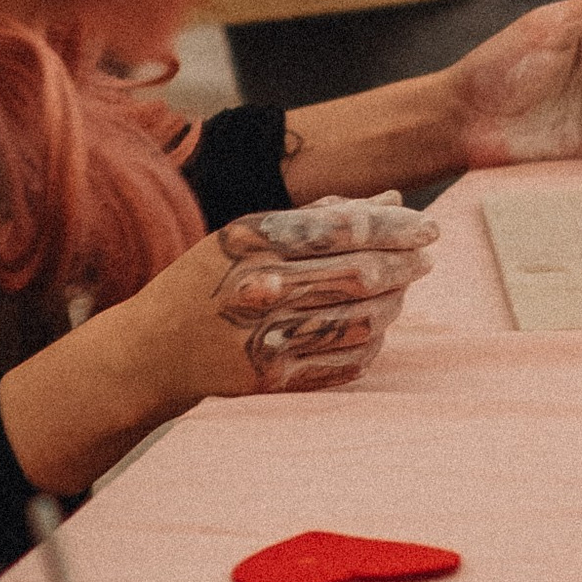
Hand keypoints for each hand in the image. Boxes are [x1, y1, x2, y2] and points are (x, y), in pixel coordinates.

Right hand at [193, 199, 436, 386]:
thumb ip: (319, 217)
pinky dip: (373, 341)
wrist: (153, 350)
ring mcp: (268, 338)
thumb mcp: (247, 234)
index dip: (396, 227)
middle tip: (425, 256)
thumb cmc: (206, 280)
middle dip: (406, 263)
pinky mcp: (275, 379)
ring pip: (363, 320)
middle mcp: (262, 288)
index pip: (344, 229)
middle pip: (361, 275)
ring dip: (395, 302)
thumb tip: (391, 202)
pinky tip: (376, 326)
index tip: (427, 227)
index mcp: (254, 242)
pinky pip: (348, 361)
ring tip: (401, 288)